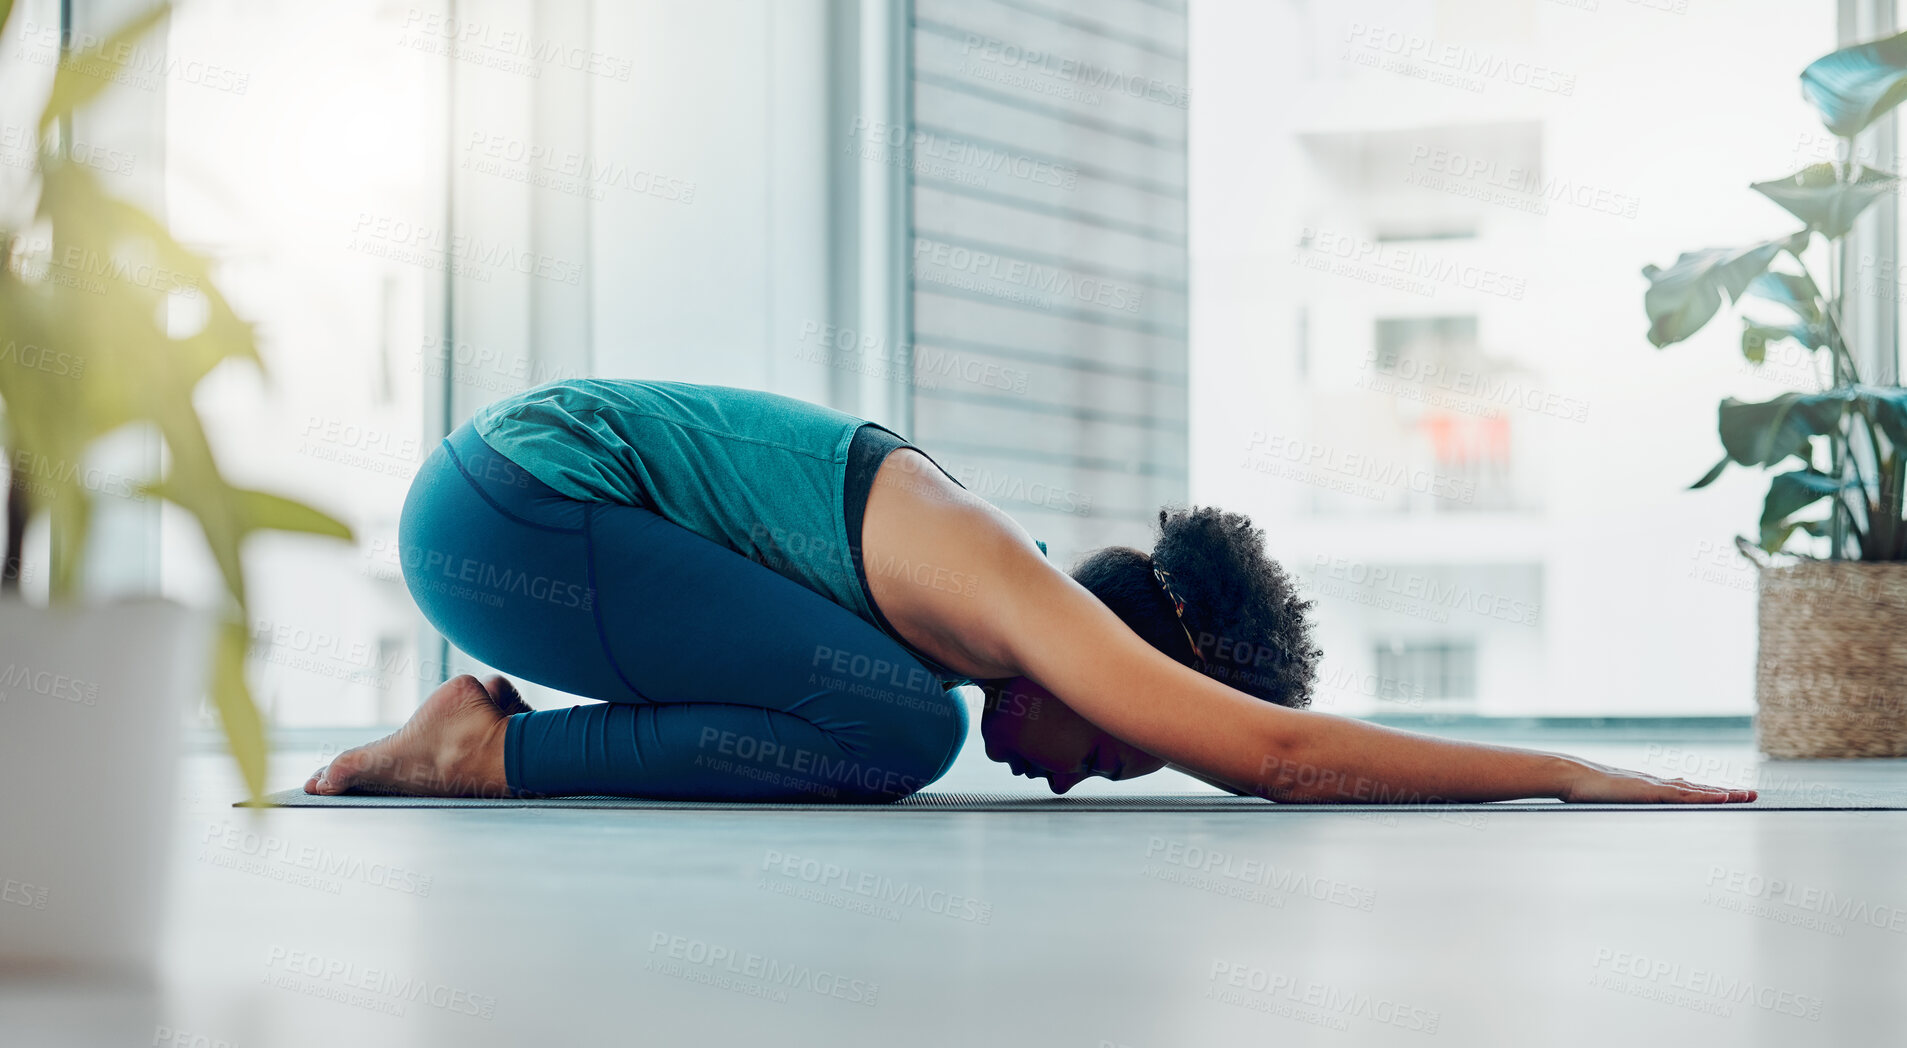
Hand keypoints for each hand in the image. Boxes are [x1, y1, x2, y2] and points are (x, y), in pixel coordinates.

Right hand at [1557, 758, 1755, 803]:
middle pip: (1698, 788)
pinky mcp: (1652, 791)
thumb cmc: (1582, 789)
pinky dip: (1706, 797)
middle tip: (1751, 794)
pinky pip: (1686, 796)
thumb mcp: (1607, 799)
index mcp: (1647, 787)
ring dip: (1725, 793)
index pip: (1684, 789)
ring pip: (1698, 791)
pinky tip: (1724, 797)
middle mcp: (1656, 783)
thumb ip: (1619, 802)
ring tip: (1748, 795)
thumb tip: (1619, 808)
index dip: (1705, 791)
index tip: (1725, 793)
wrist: (1571, 775)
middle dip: (1726, 792)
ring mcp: (1655, 786)